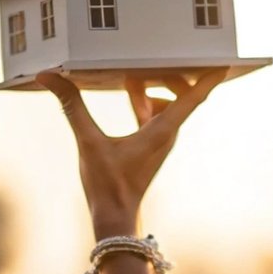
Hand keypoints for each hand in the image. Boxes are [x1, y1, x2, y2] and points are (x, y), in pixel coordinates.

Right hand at [39, 69, 224, 236]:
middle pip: (182, 95)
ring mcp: (160, 140)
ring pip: (167, 105)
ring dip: (154, 87)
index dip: (209, 77)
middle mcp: (167, 133)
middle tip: (156, 56)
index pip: (193, 97)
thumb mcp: (88, 142)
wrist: (115, 216)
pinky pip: (155, 115)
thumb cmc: (107, 185)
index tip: (223, 60)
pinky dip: (145, 101)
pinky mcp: (151, 145)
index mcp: (161, 130)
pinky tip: (129, 92)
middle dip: (170, 74)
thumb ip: (71, 107)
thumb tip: (49, 77)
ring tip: (134, 71)